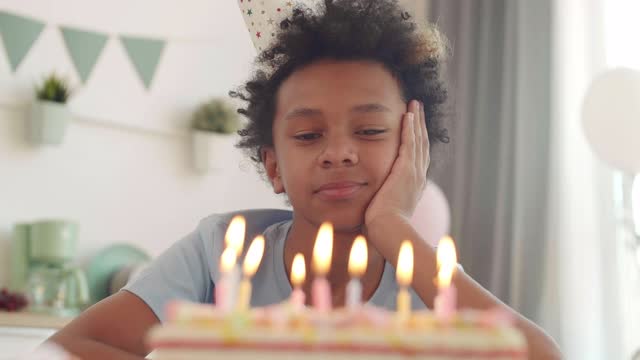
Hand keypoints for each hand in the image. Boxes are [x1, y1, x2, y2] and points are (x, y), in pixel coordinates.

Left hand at [364, 100, 429, 225]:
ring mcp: (414, 173)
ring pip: (418, 140)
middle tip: (418, 109)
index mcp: (414, 186)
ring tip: (415, 104)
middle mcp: (418, 177)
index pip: (418, 158)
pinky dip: (410, 128)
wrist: (387, 229)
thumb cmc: (382, 226)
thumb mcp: (384, 211)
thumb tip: (373, 205)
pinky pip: (409, 143)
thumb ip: (381, 202)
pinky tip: (408, 115)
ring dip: (416, 121)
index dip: (417, 141)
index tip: (415, 128)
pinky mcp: (406, 170)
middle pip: (422, 145)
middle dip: (420, 126)